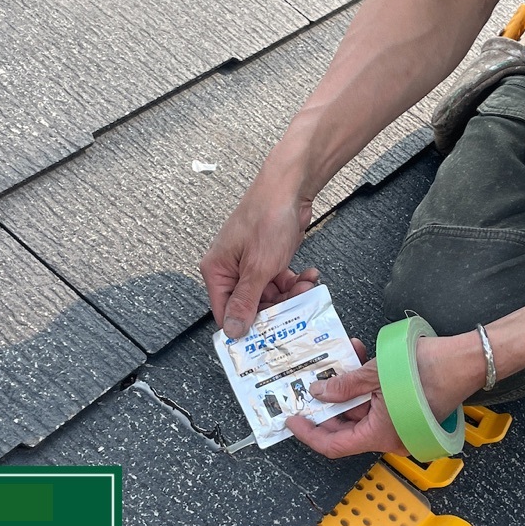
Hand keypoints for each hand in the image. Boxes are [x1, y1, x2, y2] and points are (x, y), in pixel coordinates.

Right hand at [200, 182, 317, 338]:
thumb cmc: (267, 218)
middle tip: (297, 305)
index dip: (246, 327)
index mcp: (217, 271)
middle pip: (251, 306)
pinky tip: (308, 275)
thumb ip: (246, 301)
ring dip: (290, 294)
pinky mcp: (267, 259)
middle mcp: (230, 270)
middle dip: (277, 307)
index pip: (225, 312)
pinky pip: (278, 281)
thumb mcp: (259, 267)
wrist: (289, 188)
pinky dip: (294, 282)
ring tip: (306, 286)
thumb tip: (232, 330)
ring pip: (269, 295)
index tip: (267, 337)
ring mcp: (249, 264)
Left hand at [286, 334, 483, 458]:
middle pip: (346, 428)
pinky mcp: (407, 413)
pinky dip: (365, 386)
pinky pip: (377, 404)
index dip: (309, 434)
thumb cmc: (428, 369)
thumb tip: (319, 393)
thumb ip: (344, 386)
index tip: (292, 420)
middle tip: (308, 387)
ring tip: (337, 362)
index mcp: (380, 436)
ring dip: (347, 388)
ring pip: (361, 412)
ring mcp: (400, 426)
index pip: (334, 445)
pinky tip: (358, 359)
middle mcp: (390, 438)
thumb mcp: (376, 374)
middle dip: (327, 405)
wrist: (467, 361)